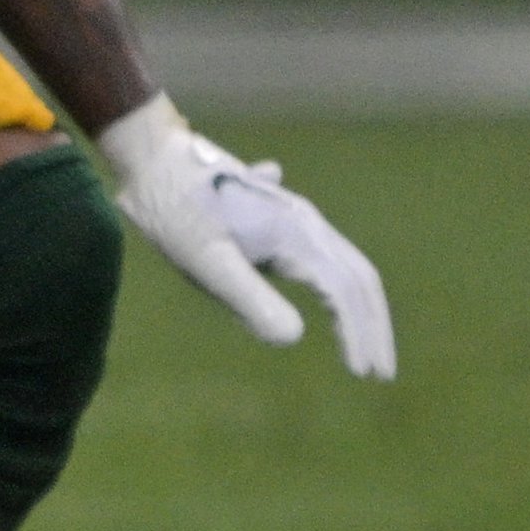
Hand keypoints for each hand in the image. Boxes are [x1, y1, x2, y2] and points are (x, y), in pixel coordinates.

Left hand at [98, 95, 394, 378]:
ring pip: (344, 264)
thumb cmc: (173, 209)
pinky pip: (321, 254)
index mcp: (297, 236)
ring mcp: (294, 217)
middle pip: (360, 279)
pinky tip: (328, 300)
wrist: (151, 156)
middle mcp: (307, 224)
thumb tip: (292, 338)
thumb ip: (248, 299)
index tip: (363, 374)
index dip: (359, 334)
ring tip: (359, 343)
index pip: (346, 293)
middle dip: (373, 327)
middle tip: (379, 374)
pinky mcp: (276, 217)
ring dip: (358, 307)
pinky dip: (335, 285)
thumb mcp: (205, 261)